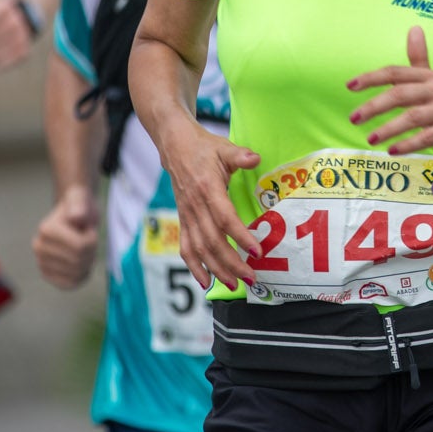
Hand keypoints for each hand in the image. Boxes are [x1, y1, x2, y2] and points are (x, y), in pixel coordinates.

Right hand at [32, 185, 98, 288]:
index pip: (80, 247)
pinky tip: (81, 265)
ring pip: (76, 274)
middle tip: (87, 239)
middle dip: (91, 251)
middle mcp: (39, 247)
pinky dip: (80, 277)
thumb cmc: (79, 207)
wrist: (74, 216)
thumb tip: (76, 216)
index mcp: (46, 230)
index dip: (92, 239)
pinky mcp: (47, 274)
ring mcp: (41, 262)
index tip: (87, 229)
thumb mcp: (81, 199)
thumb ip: (79, 204)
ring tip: (83, 248)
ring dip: (87, 262)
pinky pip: (68, 284)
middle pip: (79, 261)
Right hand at [158, 120, 261, 291]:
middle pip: (213, 241)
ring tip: (235, 284)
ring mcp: (187, 216)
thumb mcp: (224, 147)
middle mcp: (195, 206)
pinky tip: (205, 282)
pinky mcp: (183, 220)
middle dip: (232, 262)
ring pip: (199, 249)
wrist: (176, 147)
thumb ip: (240, 155)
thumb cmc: (204, 148)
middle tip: (251, 277)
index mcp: (207, 188)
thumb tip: (255, 158)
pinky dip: (194, 267)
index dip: (240, 235)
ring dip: (216, 269)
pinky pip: (185, 248)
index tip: (256, 251)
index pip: (224, 217)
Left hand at [347, 27, 432, 171]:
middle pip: (400, 94)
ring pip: (412, 117)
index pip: (395, 72)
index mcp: (429, 77)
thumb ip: (419, 60)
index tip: (350, 86)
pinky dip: (408, 144)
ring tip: (370, 139)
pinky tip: (392, 150)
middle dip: (374, 106)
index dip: (371, 78)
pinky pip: (428, 137)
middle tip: (353, 119)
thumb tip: (414, 28)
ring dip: (388, 129)